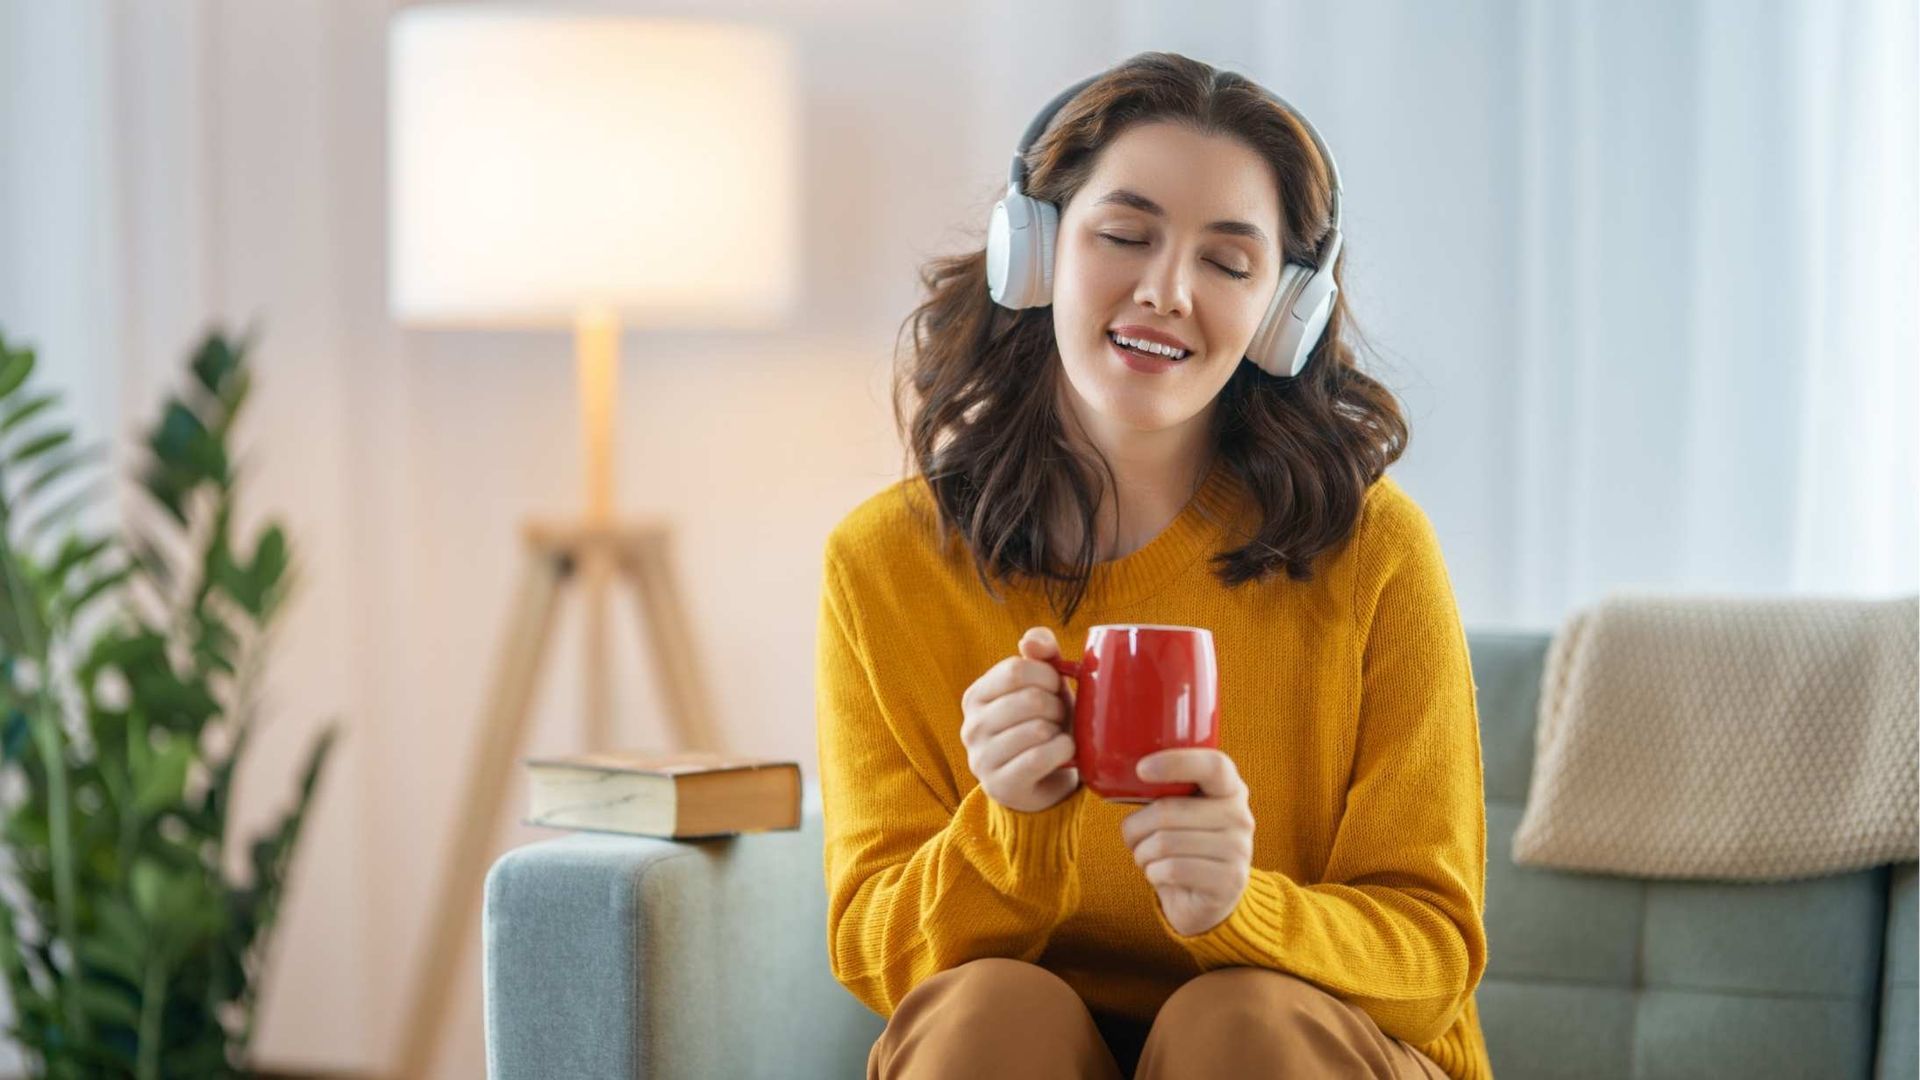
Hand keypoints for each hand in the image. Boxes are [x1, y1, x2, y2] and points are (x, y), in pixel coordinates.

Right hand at [959, 627, 1080, 812]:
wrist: (1044, 782)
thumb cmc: (1045, 724)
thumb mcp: (1044, 686)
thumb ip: (1041, 654)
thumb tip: (1030, 640)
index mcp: (976, 696)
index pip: (1015, 670)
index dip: (1048, 676)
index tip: (1056, 688)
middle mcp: (971, 726)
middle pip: (1030, 699)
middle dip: (1057, 706)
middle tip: (1059, 718)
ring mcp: (981, 759)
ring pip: (1037, 730)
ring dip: (1060, 731)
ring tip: (1057, 736)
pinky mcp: (999, 786)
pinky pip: (1039, 758)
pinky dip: (1063, 752)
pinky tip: (1065, 753)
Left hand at [1120, 748, 1253, 935]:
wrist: (1205, 899)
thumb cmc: (1182, 845)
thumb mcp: (1179, 811)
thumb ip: (1165, 791)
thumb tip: (1122, 779)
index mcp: (1229, 788)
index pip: (1213, 766)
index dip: (1176, 762)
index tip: (1141, 770)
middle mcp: (1240, 816)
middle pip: (1169, 810)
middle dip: (1136, 826)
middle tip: (1132, 837)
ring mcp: (1239, 850)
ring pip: (1165, 842)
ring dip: (1142, 853)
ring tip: (1146, 857)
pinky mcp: (1229, 881)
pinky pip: (1172, 869)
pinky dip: (1152, 872)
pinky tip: (1158, 874)